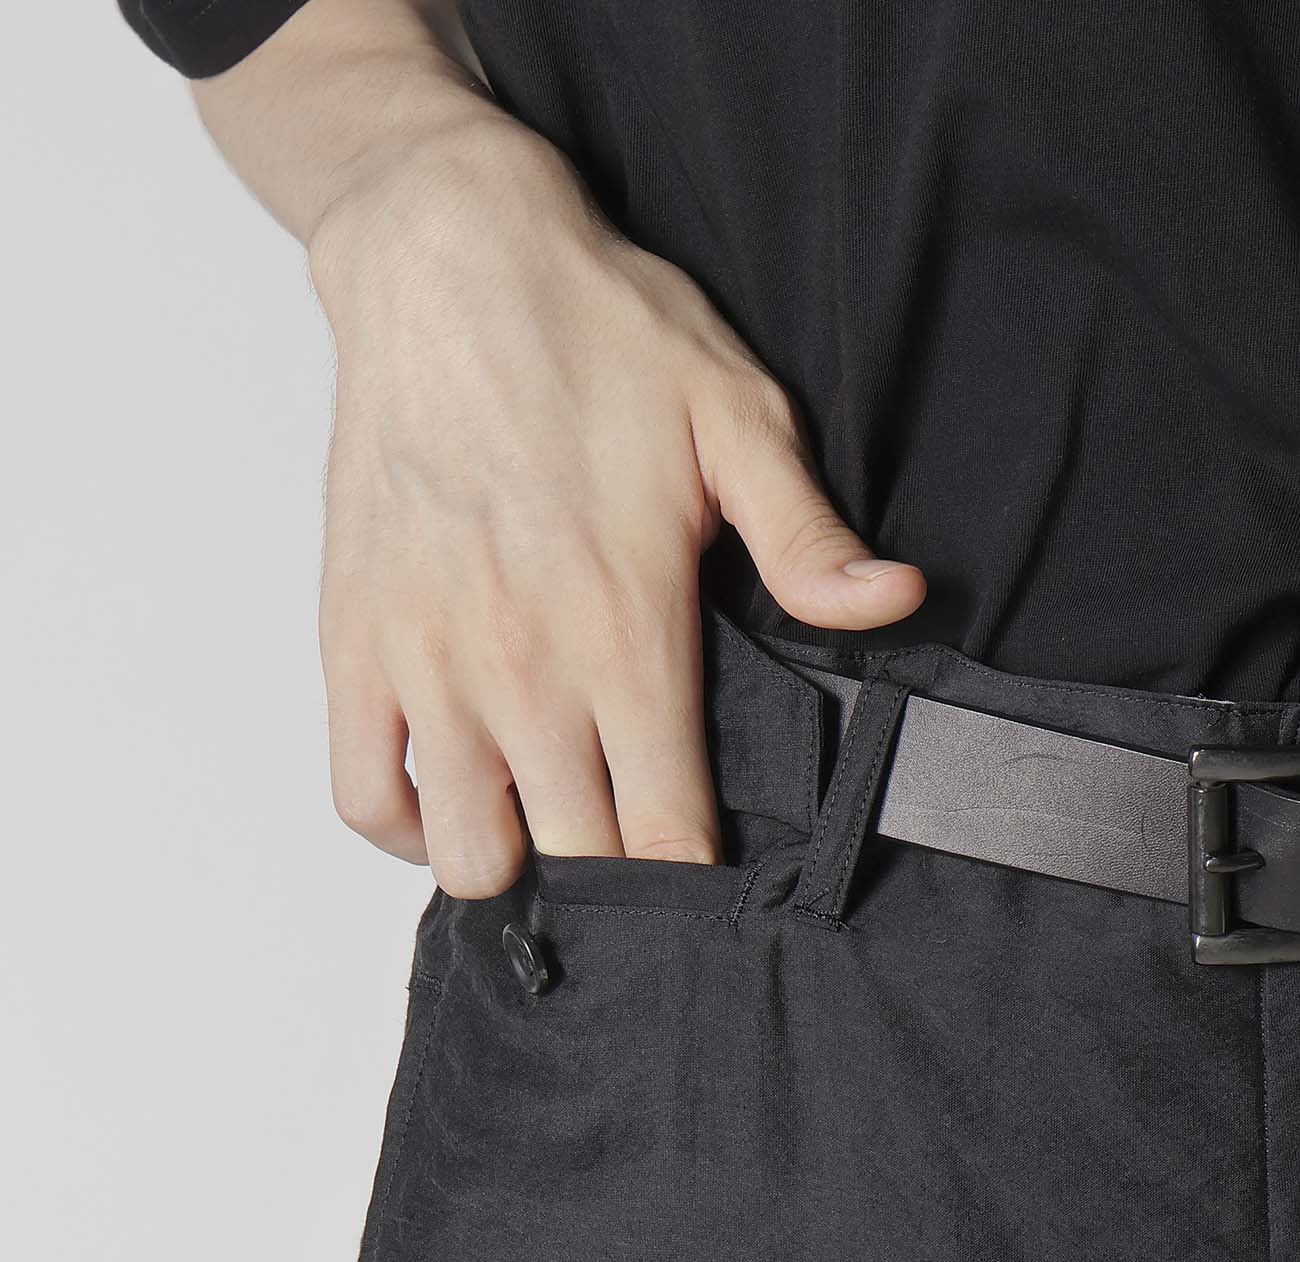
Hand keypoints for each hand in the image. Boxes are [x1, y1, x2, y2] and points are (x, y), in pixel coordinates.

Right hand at [309, 121, 924, 894]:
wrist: (446, 261)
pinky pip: (361, 794)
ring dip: (514, 858)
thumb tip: (894, 603)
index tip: (707, 873)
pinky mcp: (353, 642)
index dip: (692, 875)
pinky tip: (452, 797)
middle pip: (576, 857)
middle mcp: (523, 668)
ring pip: (468, 853)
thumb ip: (805, 537)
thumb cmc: (596, 334)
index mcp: (627, 629)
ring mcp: (426, 662)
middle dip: (615, 876)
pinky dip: (406, 826)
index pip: (664, 827)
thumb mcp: (737, 417)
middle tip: (634, 838)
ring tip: (545, 817)